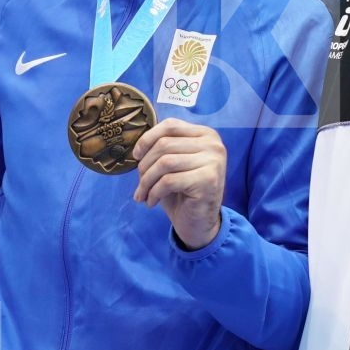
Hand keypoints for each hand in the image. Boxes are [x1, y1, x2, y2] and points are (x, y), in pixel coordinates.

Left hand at [129, 118, 227, 249]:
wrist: (199, 224)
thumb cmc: (182, 192)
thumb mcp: (173, 164)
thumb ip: (163, 147)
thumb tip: (137, 146)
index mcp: (206, 135)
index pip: (170, 125)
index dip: (147, 139)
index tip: (136, 156)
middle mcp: (213, 145)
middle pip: (165, 144)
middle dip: (145, 165)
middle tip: (139, 183)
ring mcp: (213, 162)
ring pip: (164, 163)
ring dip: (146, 181)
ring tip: (142, 194)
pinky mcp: (208, 180)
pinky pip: (169, 181)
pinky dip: (154, 192)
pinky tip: (152, 202)